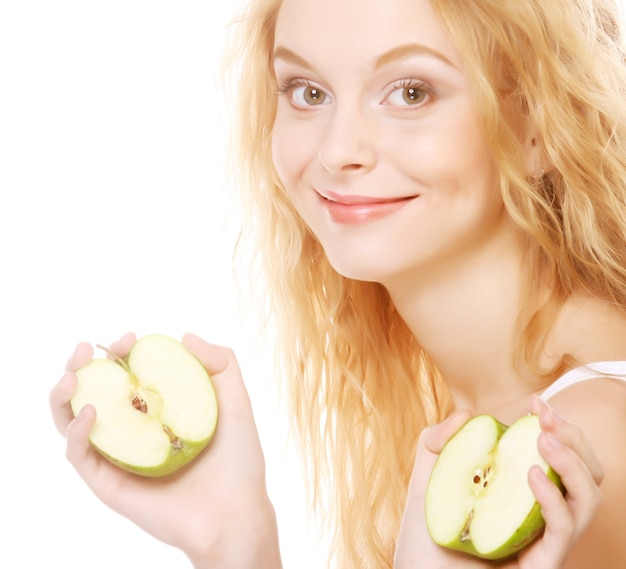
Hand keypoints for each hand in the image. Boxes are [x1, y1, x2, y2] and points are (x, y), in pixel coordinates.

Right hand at [50, 332, 281, 568]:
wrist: (235, 512)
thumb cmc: (238, 461)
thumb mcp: (236, 402)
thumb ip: (221, 364)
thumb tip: (183, 336)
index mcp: (159, 410)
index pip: (129, 374)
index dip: (122, 352)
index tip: (128, 339)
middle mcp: (134, 430)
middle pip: (95, 393)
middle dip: (82, 366)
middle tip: (85, 350)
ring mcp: (119, 455)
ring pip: (73, 421)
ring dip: (63, 395)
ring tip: (71, 375)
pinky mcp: (108, 482)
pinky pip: (79, 455)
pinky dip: (75, 432)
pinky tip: (90, 413)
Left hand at [395, 398, 603, 568]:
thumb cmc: (424, 538)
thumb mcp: (428, 480)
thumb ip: (439, 443)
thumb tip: (467, 414)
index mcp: (525, 497)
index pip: (561, 459)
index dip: (556, 426)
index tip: (534, 402)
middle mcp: (542, 519)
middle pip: (588, 475)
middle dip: (574, 438)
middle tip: (545, 417)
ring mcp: (545, 544)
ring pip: (588, 500)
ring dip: (572, 462)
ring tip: (543, 439)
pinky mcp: (541, 566)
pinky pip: (564, 529)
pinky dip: (554, 498)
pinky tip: (531, 474)